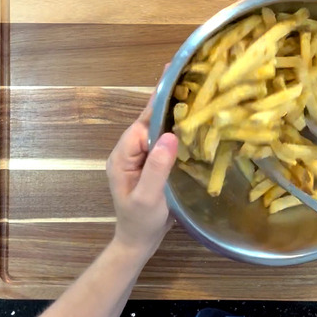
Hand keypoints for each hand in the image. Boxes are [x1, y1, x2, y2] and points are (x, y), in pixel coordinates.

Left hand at [106, 88, 177, 258]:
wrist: (138, 242)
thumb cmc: (141, 222)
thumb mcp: (148, 198)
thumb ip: (156, 168)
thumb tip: (170, 136)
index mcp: (123, 156)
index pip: (142, 125)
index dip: (159, 108)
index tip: (177, 88)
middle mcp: (130, 151)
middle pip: (149, 121)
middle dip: (166, 100)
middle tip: (186, 74)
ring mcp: (141, 156)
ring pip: (158, 128)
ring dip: (174, 111)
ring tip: (193, 88)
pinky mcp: (153, 162)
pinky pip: (165, 139)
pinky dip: (178, 126)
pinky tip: (193, 118)